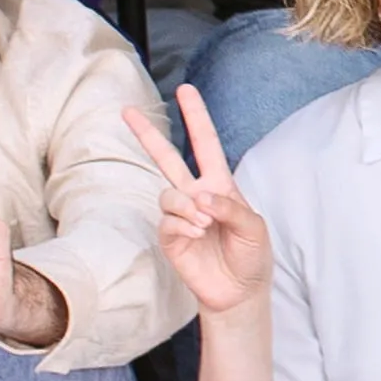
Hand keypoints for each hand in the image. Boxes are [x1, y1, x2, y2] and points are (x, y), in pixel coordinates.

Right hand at [133, 86, 271, 315]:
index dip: (196, 117)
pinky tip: (197, 236)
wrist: (239, 291)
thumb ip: (231, 208)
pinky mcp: (169, 238)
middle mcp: (195, 195)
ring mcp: (180, 216)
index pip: (206, 144)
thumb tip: (200, 197)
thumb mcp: (254, 228)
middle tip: (126, 111)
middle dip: (146, 135)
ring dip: (188, 207)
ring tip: (205, 225)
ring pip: (167, 194)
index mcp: (220, 185)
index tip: (185, 89)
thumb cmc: (251, 255)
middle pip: (166, 158)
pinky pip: (167, 221)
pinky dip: (183, 226)